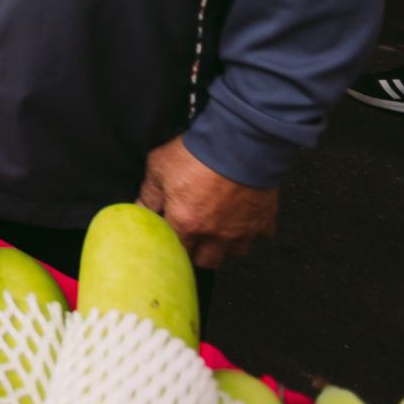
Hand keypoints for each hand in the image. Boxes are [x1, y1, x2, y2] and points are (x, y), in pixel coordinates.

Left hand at [138, 137, 278, 267]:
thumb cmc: (198, 153)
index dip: (170, 244)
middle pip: (205, 260)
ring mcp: (241, 229)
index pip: (175, 250)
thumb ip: (148, 194)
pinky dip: (253, 230)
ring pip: (234, 252)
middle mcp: (214, 233)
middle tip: (193, 238)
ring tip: (219, 231)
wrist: (239, 143)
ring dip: (226, 245)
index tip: (169, 237)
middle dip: (197, 252)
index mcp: (186, 223)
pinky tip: (245, 219)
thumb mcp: (159, 167)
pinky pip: (262, 236)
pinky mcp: (263, 220)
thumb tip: (139, 209)